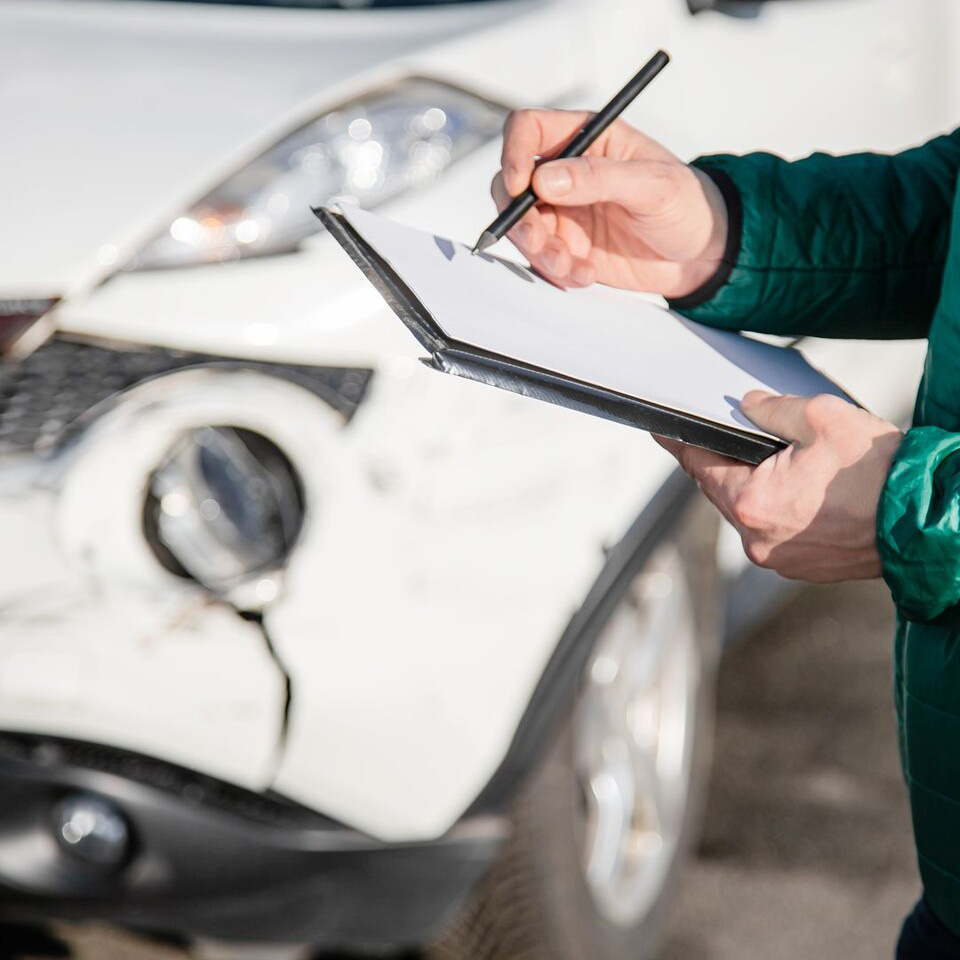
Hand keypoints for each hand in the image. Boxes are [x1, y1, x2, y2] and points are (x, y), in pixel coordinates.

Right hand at [493, 109, 727, 294]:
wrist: (701, 254)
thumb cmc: (687, 204)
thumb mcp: (653, 184)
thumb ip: (599, 178)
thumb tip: (545, 179)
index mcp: (587, 138)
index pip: (528, 130)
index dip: (513, 155)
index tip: (520, 187)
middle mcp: (566, 172)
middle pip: (510, 185)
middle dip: (519, 218)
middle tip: (541, 240)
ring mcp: (563, 212)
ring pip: (521, 227)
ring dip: (539, 252)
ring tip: (573, 267)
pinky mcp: (566, 246)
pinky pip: (540, 259)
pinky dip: (555, 272)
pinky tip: (586, 274)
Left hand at [656, 392, 903, 582]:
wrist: (924, 522)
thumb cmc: (879, 475)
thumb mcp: (822, 419)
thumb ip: (773, 410)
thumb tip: (748, 407)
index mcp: (752, 503)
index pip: (700, 466)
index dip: (681, 445)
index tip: (664, 433)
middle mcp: (758, 540)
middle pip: (723, 491)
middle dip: (724, 463)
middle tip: (726, 438)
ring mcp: (780, 559)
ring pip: (751, 513)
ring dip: (756, 487)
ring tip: (779, 462)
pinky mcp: (802, 566)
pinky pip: (776, 531)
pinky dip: (779, 509)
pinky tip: (801, 490)